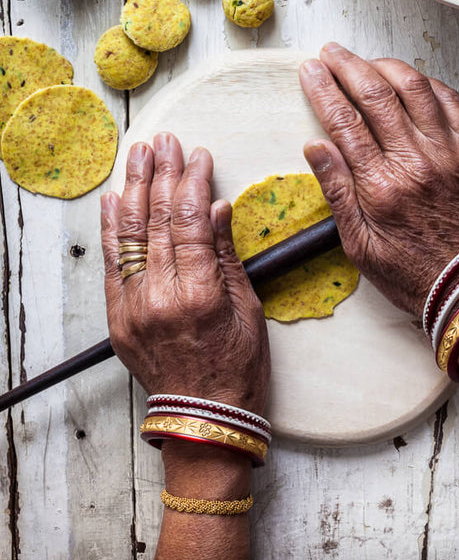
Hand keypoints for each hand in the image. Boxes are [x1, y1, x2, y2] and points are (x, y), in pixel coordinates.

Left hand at [100, 133, 269, 414]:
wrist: (202, 417)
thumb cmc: (236, 367)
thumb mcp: (248, 309)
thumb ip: (226, 254)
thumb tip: (216, 207)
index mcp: (199, 295)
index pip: (189, 221)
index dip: (192, 182)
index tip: (198, 156)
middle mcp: (160, 297)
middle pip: (157, 220)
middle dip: (161, 174)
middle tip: (165, 142)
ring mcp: (133, 308)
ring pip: (129, 236)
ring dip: (133, 189)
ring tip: (138, 155)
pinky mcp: (118, 318)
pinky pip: (111, 265)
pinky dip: (111, 229)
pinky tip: (113, 199)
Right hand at [299, 44, 458, 318]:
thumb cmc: (412, 271)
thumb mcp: (358, 244)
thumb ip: (336, 190)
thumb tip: (315, 147)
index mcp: (381, 185)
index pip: (344, 120)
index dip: (323, 89)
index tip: (310, 71)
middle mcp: (416, 161)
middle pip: (376, 93)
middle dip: (347, 66)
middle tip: (331, 53)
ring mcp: (450, 152)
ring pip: (415, 88)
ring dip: (386, 65)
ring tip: (366, 60)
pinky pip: (452, 101)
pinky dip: (428, 83)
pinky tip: (412, 80)